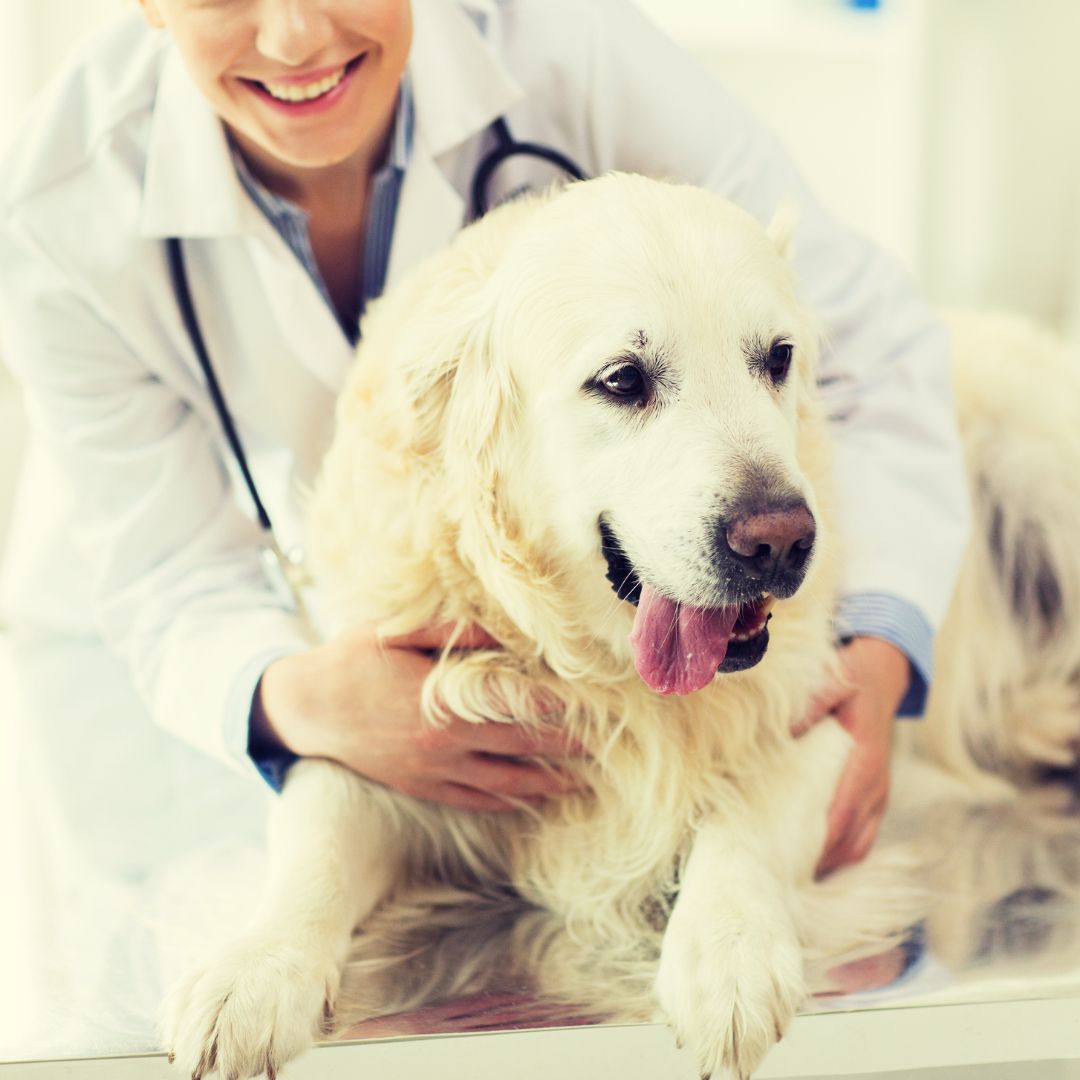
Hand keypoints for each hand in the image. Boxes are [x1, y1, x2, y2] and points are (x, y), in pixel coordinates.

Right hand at [252, 623, 586, 811]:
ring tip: (582, 782)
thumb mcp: (401, 632)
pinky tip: (529, 799)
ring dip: (546, 782)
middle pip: (521, 745)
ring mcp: (434, 769)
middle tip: (606, 746)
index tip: (592, 703)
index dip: (557, 705)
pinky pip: (473, 799)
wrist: (308, 707)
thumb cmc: (355, 659)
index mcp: (445, 698)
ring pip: (503, 782)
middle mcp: (445, 740)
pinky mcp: (422, 786)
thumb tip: (506, 634)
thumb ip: (456, 633)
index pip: (517, 704)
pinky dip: (506, 801)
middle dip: (567, 746)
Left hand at [792, 637, 909, 876]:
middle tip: (775, 884)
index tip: (784, 865)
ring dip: (827, 866)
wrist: (883, 675)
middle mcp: (875, 786)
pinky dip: (839, 856)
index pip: (839, 815)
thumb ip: (811, 703)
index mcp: (863, 761)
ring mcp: (879, 795)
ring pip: (857, 846)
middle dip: (815, 865)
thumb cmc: (852, 678)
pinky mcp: (876, 798)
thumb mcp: (833, 680)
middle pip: (848, 841)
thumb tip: (783, 731)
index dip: (815, 844)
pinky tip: (811, 866)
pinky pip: (862, 838)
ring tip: (789, 883)